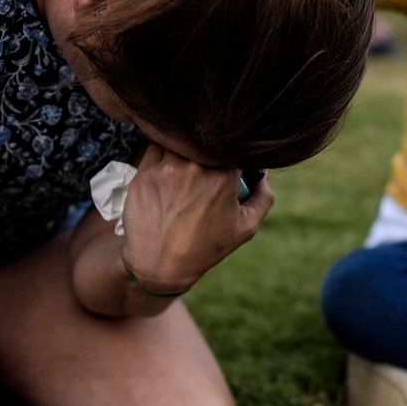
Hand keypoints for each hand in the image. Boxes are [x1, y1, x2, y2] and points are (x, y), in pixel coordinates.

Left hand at [118, 144, 272, 292]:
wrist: (160, 265)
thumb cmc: (205, 247)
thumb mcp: (245, 227)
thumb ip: (263, 197)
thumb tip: (263, 175)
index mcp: (222, 174)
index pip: (231, 146)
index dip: (231, 151)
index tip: (230, 162)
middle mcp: (193, 165)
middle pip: (202, 140)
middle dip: (206, 149)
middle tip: (207, 166)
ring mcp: (165, 167)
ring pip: (177, 141)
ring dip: (183, 148)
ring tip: (186, 168)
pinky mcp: (143, 172)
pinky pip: (154, 149)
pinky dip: (163, 155)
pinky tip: (167, 171)